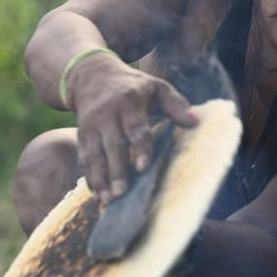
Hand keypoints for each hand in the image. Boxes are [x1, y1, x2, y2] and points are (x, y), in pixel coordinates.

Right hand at [67, 53, 198, 205]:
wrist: (93, 75)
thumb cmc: (134, 86)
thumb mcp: (157, 87)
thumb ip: (176, 104)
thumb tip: (195, 122)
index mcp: (130, 102)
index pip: (135, 127)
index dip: (140, 148)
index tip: (143, 167)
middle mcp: (107, 114)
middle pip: (113, 145)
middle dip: (117, 170)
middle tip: (122, 194)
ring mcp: (91, 125)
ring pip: (95, 154)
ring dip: (100, 178)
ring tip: (106, 200)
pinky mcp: (81, 134)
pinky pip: (84, 157)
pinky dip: (89, 176)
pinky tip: (96, 194)